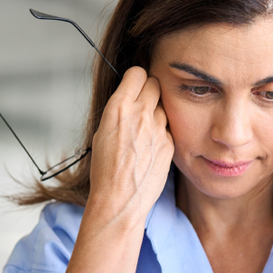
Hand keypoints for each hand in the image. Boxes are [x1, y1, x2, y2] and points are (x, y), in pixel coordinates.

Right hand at [85, 66, 173, 224]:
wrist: (120, 199)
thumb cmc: (105, 170)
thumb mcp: (102, 132)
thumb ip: (119, 111)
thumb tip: (130, 99)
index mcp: (119, 108)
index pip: (137, 73)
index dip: (136, 79)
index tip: (134, 85)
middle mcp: (141, 114)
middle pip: (155, 83)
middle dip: (149, 90)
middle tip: (143, 103)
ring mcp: (158, 128)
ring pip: (163, 106)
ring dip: (156, 113)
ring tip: (144, 132)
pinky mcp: (170, 143)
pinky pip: (168, 128)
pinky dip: (161, 133)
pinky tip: (151, 148)